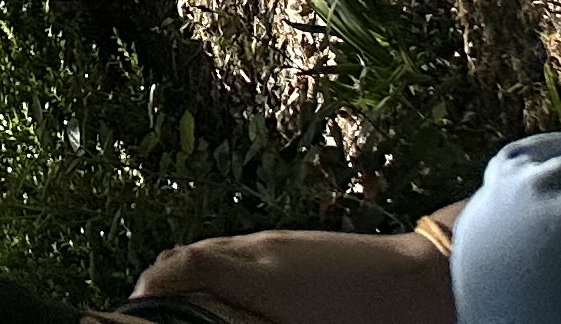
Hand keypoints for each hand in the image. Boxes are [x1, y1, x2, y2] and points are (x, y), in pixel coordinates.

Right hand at [130, 230, 452, 323]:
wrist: (425, 280)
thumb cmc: (366, 312)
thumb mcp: (294, 322)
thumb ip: (242, 304)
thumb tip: (201, 305)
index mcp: (255, 276)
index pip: (179, 270)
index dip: (151, 289)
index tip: (135, 305)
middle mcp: (257, 251)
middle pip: (188, 257)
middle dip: (163, 282)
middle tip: (152, 310)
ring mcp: (275, 243)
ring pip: (213, 252)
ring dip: (190, 275)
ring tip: (188, 304)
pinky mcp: (292, 244)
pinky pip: (239, 251)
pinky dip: (221, 269)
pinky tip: (234, 293)